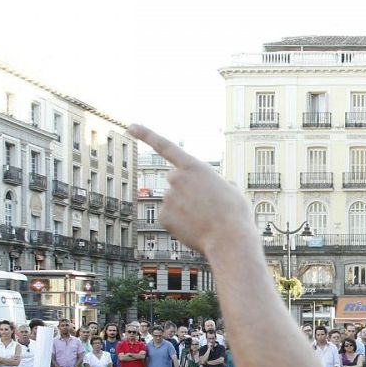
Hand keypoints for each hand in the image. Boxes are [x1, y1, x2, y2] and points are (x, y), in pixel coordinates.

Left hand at [131, 125, 252, 259]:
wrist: (229, 239)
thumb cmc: (235, 215)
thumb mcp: (233, 190)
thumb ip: (220, 183)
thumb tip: (223, 187)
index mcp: (194, 167)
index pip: (166, 146)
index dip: (146, 135)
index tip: (130, 126)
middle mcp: (176, 178)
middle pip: (175, 181)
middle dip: (186, 190)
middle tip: (205, 206)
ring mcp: (168, 197)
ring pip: (174, 201)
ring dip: (185, 209)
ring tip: (204, 220)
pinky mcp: (163, 216)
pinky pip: (170, 218)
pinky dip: (180, 224)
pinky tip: (194, 229)